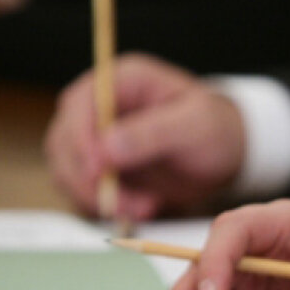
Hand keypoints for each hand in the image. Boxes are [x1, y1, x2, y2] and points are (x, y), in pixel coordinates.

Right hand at [45, 53, 244, 219]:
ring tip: (144, 209)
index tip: (98, 170)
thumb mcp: (194, 125)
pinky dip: (107, 206)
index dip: (80, 138)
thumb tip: (106, 148)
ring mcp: (96, 140)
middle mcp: (99, 107)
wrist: (225, 156)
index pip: (79, 103)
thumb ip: (152, 133)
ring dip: (98, 198)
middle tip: (123, 204)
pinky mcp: (102, 170)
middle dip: (87, 178)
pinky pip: (86, 192)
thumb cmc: (215, 128)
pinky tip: (143, 209)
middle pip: (64, 141)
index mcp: (121, 81)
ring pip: (70, 172)